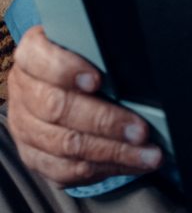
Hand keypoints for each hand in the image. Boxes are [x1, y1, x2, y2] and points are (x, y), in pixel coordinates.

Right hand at [7, 25, 163, 187]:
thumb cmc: (77, 55)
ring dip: (112, 153)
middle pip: (59, 109)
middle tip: (140, 130)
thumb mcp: (80, 41)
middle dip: (105, 122)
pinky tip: (129, 164)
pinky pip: (65, 171)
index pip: (42, 61)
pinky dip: (102, 169)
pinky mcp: (33, 156)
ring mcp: (25, 128)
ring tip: (146, 154)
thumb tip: (134, 57)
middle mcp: (24, 93)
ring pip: (65, 146)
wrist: (49, 80)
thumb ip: (96, 46)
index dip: (67, 71)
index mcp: (32, 56)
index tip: (97, 80)